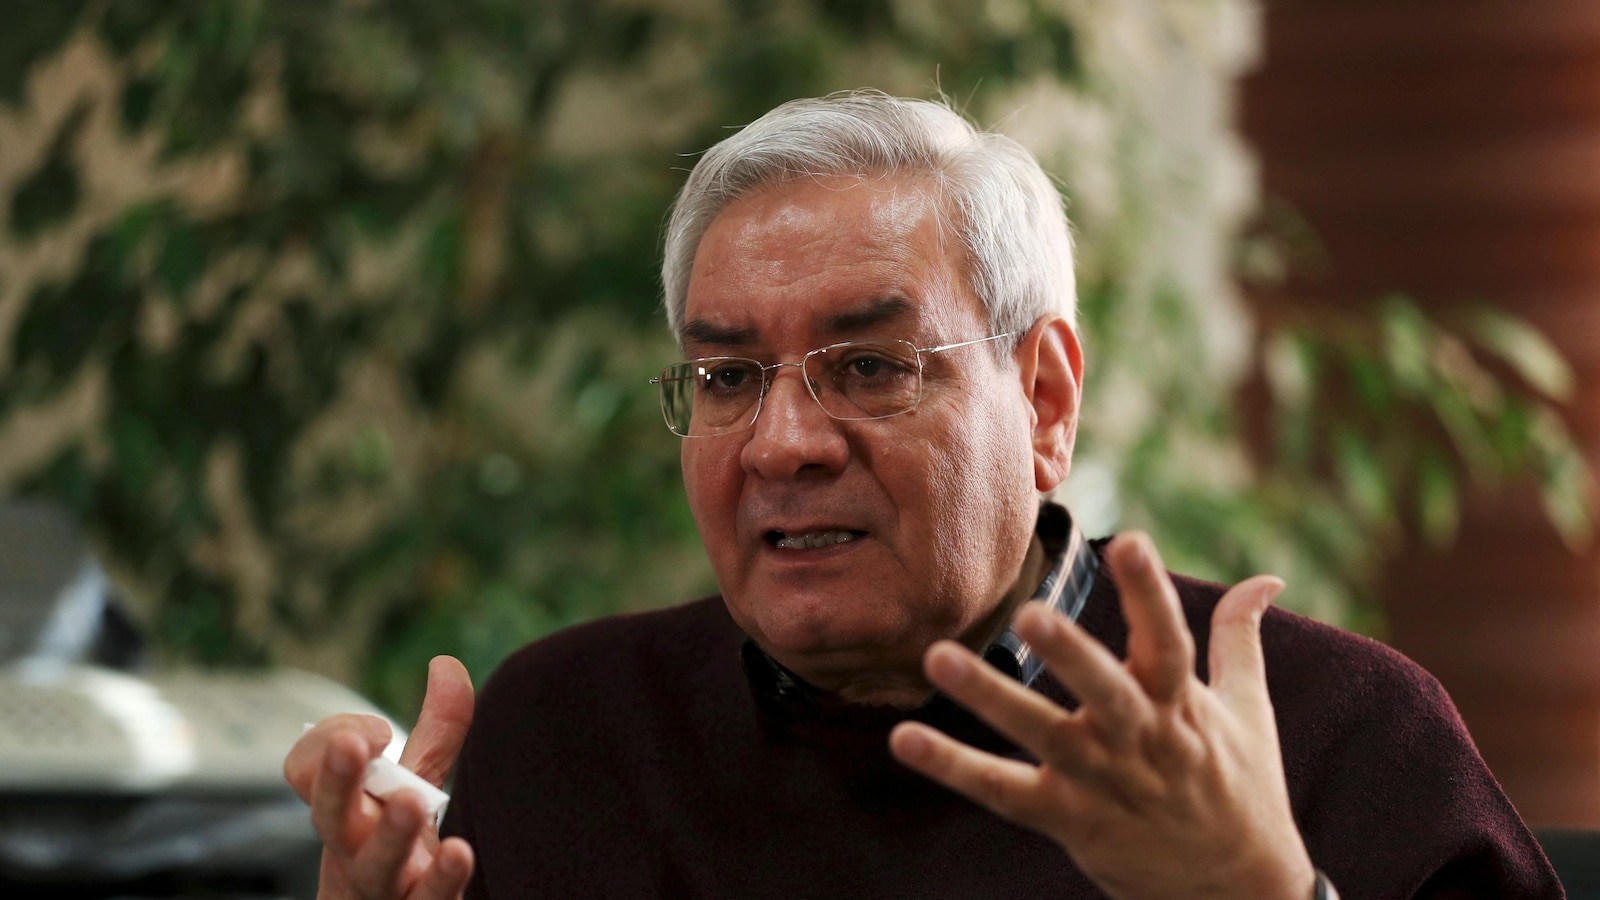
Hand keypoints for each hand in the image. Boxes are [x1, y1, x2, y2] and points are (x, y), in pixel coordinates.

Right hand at [284, 656, 476, 898]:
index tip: (374, 732)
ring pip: (375, 863)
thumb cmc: (395, 846)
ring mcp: (382, 884)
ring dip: (390, 834)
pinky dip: (442, 881)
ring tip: (411, 804)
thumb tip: (446, 663)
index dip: (330, 744)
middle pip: (332, 815)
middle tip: (351, 743)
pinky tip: (459, 854)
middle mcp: (352, 846)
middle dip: (338, 777)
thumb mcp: (414, 784)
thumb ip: (435, 729)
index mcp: (343, 807)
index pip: (310, 771)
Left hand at [889, 532, 1315, 899]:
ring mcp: (1102, 784)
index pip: (1170, 643)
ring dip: (991, 699)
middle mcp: (1142, 742)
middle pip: (1107, 693)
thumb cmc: (1240, 786)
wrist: (1239, 891)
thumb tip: (1266, 578)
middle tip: (1031, 611)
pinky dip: (954, 767)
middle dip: (1072, 654)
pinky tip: (904, 739)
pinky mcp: (1067, 821)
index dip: (1150, 593)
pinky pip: (1003, 793)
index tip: (1129, 540)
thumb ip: (1241, 638)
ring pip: (1045, 738)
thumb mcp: (1250, 711)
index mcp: (1184, 706)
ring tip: (938, 658)